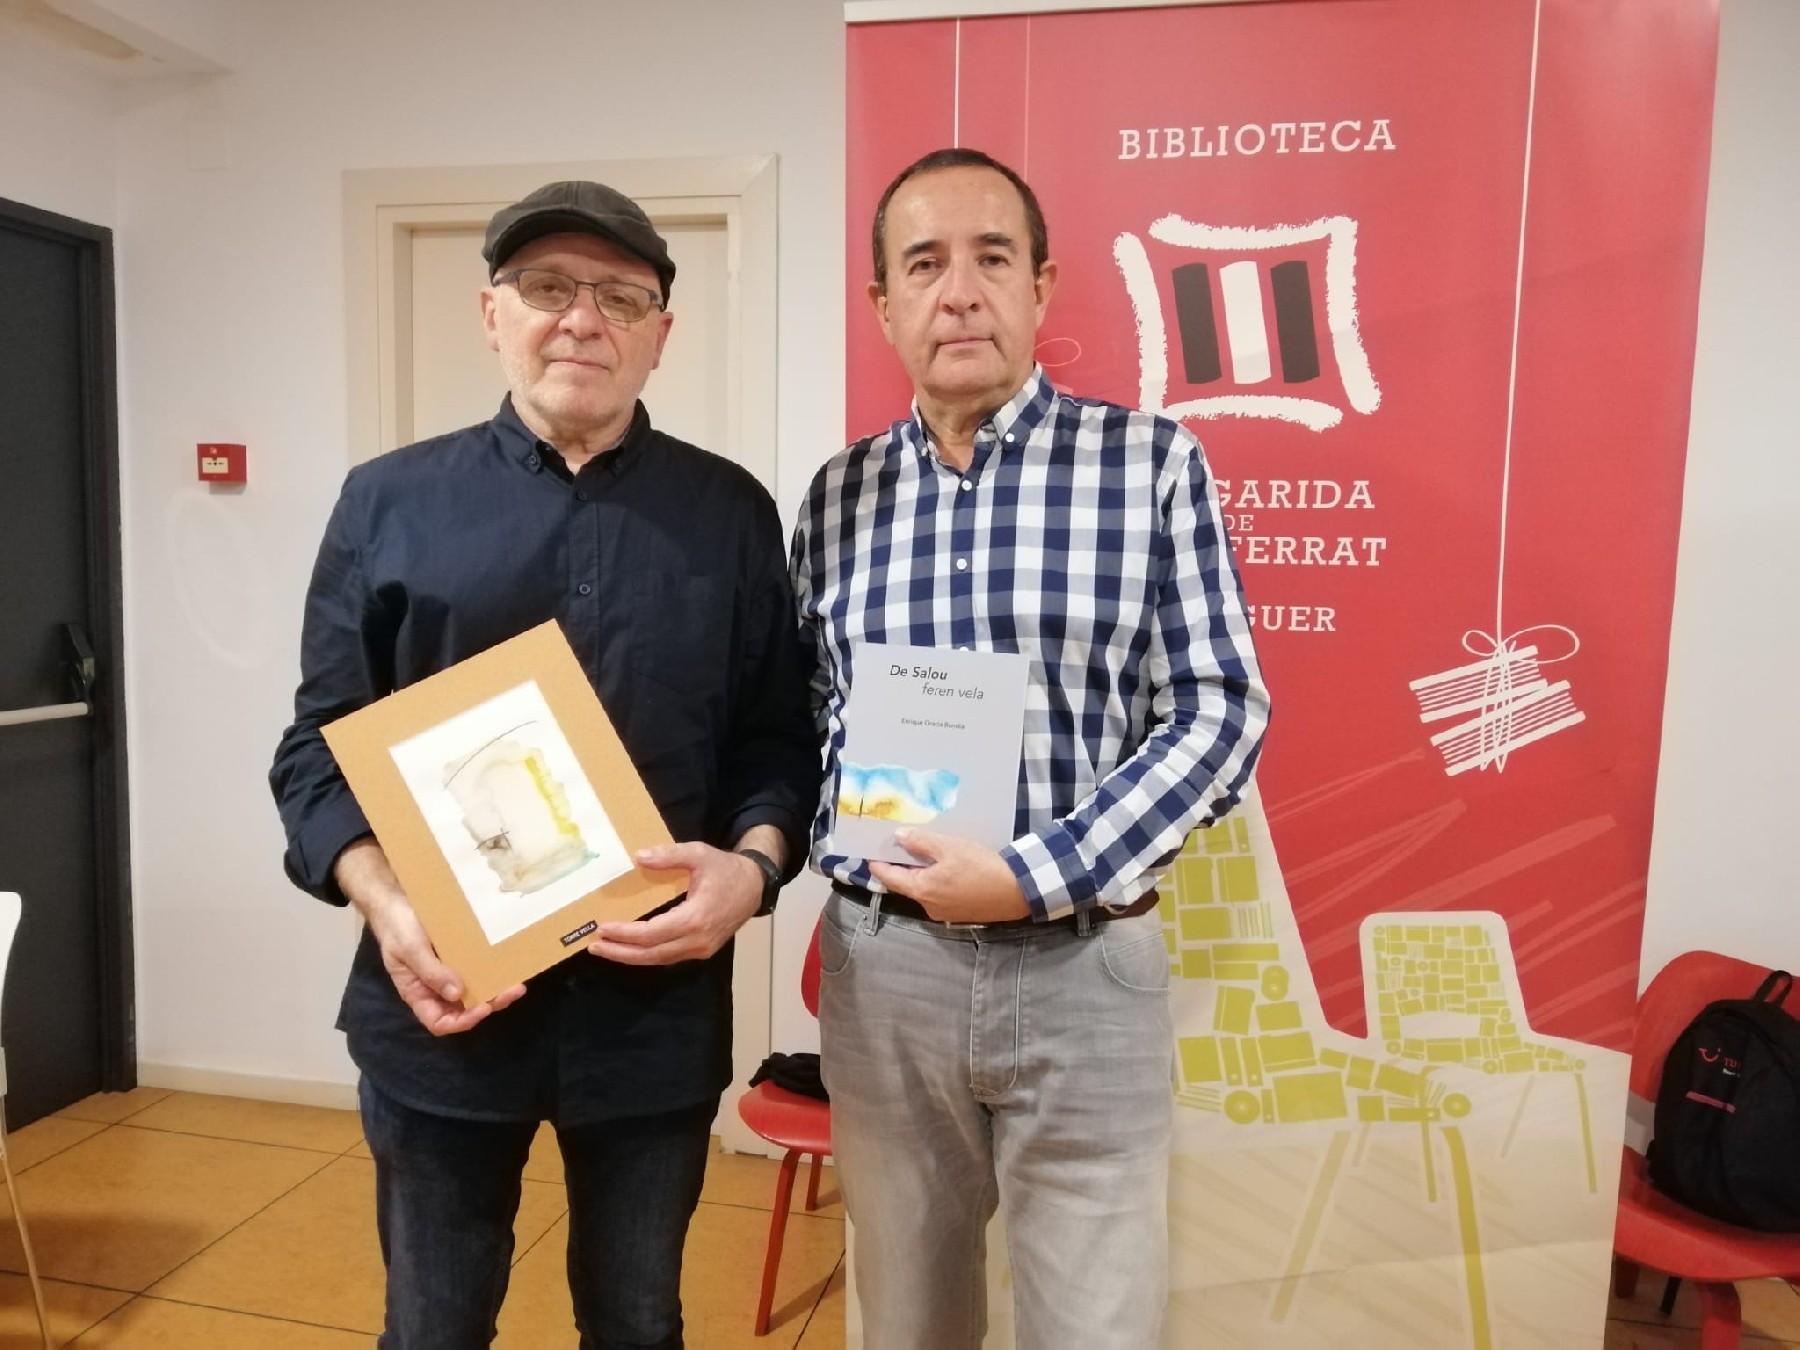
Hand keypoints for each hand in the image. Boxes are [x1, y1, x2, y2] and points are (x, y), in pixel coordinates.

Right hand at [335, 839, 525, 1035]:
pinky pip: (477, 970)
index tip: (483, 1007)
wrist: (396, 897)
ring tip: (516, 983)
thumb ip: (430, 973)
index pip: (440, 1022)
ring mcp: (449, 972)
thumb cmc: (397, 925)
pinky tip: (507, 965)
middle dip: (489, 1004)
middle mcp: (435, 988)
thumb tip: (457, 994)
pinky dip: (492, 972)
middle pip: (463, 1009)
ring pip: (474, 991)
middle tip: (512, 991)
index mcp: (418, 993)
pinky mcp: (459, 956)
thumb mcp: (410, 949)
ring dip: (495, 990)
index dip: (462, 1021)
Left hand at [587, 841, 764, 965]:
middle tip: (594, 946)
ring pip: (659, 959)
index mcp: (696, 918)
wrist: (755, 886)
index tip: (602, 927)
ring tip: (606, 949)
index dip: (625, 934)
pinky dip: (647, 955)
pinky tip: (631, 948)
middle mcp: (698, 940)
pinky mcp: (702, 950)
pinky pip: (669, 957)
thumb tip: (639, 858)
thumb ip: (670, 856)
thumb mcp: (699, 854)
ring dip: (631, 956)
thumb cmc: (726, 869)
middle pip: (652, 954)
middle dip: (621, 952)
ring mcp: (701, 949)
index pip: (652, 934)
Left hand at [868, 828, 1030, 923]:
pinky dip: (936, 881)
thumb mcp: (949, 848)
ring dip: (922, 873)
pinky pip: (939, 895)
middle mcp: (928, 906)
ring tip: (925, 852)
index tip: (870, 853)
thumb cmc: (981, 867)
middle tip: (899, 846)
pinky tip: (946, 867)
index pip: (889, 878)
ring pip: (924, 889)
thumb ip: (920, 842)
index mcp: (921, 890)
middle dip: (902, 866)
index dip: (878, 864)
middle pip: (907, 884)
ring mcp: (943, 912)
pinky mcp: (959, 913)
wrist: (1017, 892)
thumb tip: (898, 837)